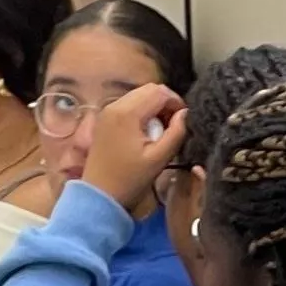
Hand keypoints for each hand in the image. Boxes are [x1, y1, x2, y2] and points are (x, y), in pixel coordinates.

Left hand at [85, 86, 189, 217]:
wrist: (99, 195)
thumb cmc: (130, 180)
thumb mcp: (159, 158)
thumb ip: (176, 133)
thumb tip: (185, 114)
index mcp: (128, 113)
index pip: (160, 92)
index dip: (177, 102)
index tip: (183, 120)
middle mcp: (115, 105)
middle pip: (148, 89)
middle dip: (165, 102)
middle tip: (173, 125)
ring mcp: (107, 111)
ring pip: (138, 95)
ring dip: (154, 106)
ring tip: (161, 130)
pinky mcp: (104, 119)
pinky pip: (128, 104)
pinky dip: (141, 111)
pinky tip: (146, 132)